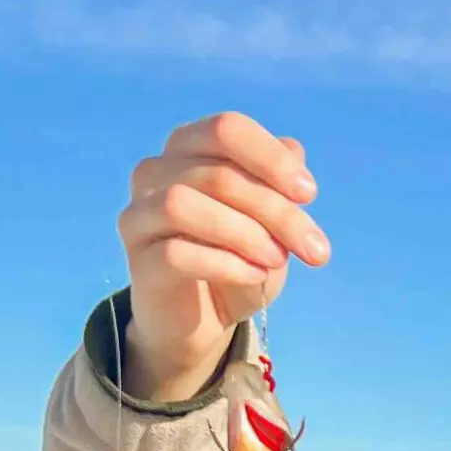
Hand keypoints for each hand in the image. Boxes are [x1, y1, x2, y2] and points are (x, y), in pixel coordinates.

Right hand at [116, 111, 331, 400]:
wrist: (204, 321)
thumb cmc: (238, 260)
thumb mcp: (271, 223)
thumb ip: (279, 184)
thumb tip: (294, 149)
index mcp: (188, 147)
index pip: (226, 129)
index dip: (271, 158)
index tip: (309, 195)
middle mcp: (155, 172)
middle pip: (217, 174)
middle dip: (276, 211)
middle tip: (313, 248)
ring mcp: (139, 215)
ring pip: (183, 204)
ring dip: (244, 233)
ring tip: (276, 260)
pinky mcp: (138, 259)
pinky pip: (175, 251)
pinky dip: (224, 263)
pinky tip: (253, 275)